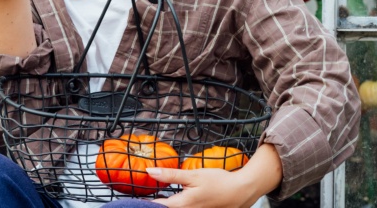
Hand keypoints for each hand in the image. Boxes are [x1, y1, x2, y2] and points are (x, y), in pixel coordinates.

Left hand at [147, 167, 267, 207]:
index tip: (135, 198)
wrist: (241, 191)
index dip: (144, 203)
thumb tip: (149, 171)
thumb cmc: (218, 182)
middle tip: (147, 197)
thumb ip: (171, 175)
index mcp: (180, 205)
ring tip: (161, 198)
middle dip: (155, 204)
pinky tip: (179, 200)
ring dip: (167, 204)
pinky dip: (178, 205)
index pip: (155, 206)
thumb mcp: (193, 175)